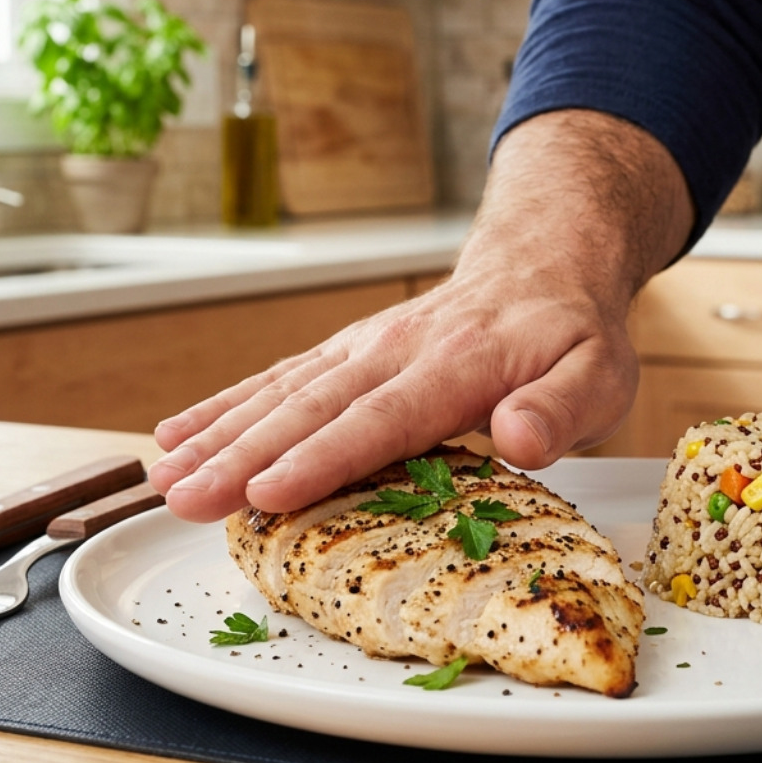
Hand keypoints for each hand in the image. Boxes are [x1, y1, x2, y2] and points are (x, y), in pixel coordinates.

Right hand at [148, 110, 693, 522]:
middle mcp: (397, 351)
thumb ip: (562, 408)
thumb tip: (520, 436)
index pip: (383, 418)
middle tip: (182, 499)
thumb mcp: (599, 374)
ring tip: (161, 474)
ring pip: (282, 390)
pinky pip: (279, 376)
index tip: (269, 492)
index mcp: (459, 366)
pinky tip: (178, 432)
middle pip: (312, 407)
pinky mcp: (348, 351)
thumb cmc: (573, 334)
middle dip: (242, 456)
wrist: (543, 262)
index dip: (323, 458)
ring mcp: (365, 347)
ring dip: (218, 432)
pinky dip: (225, 403)